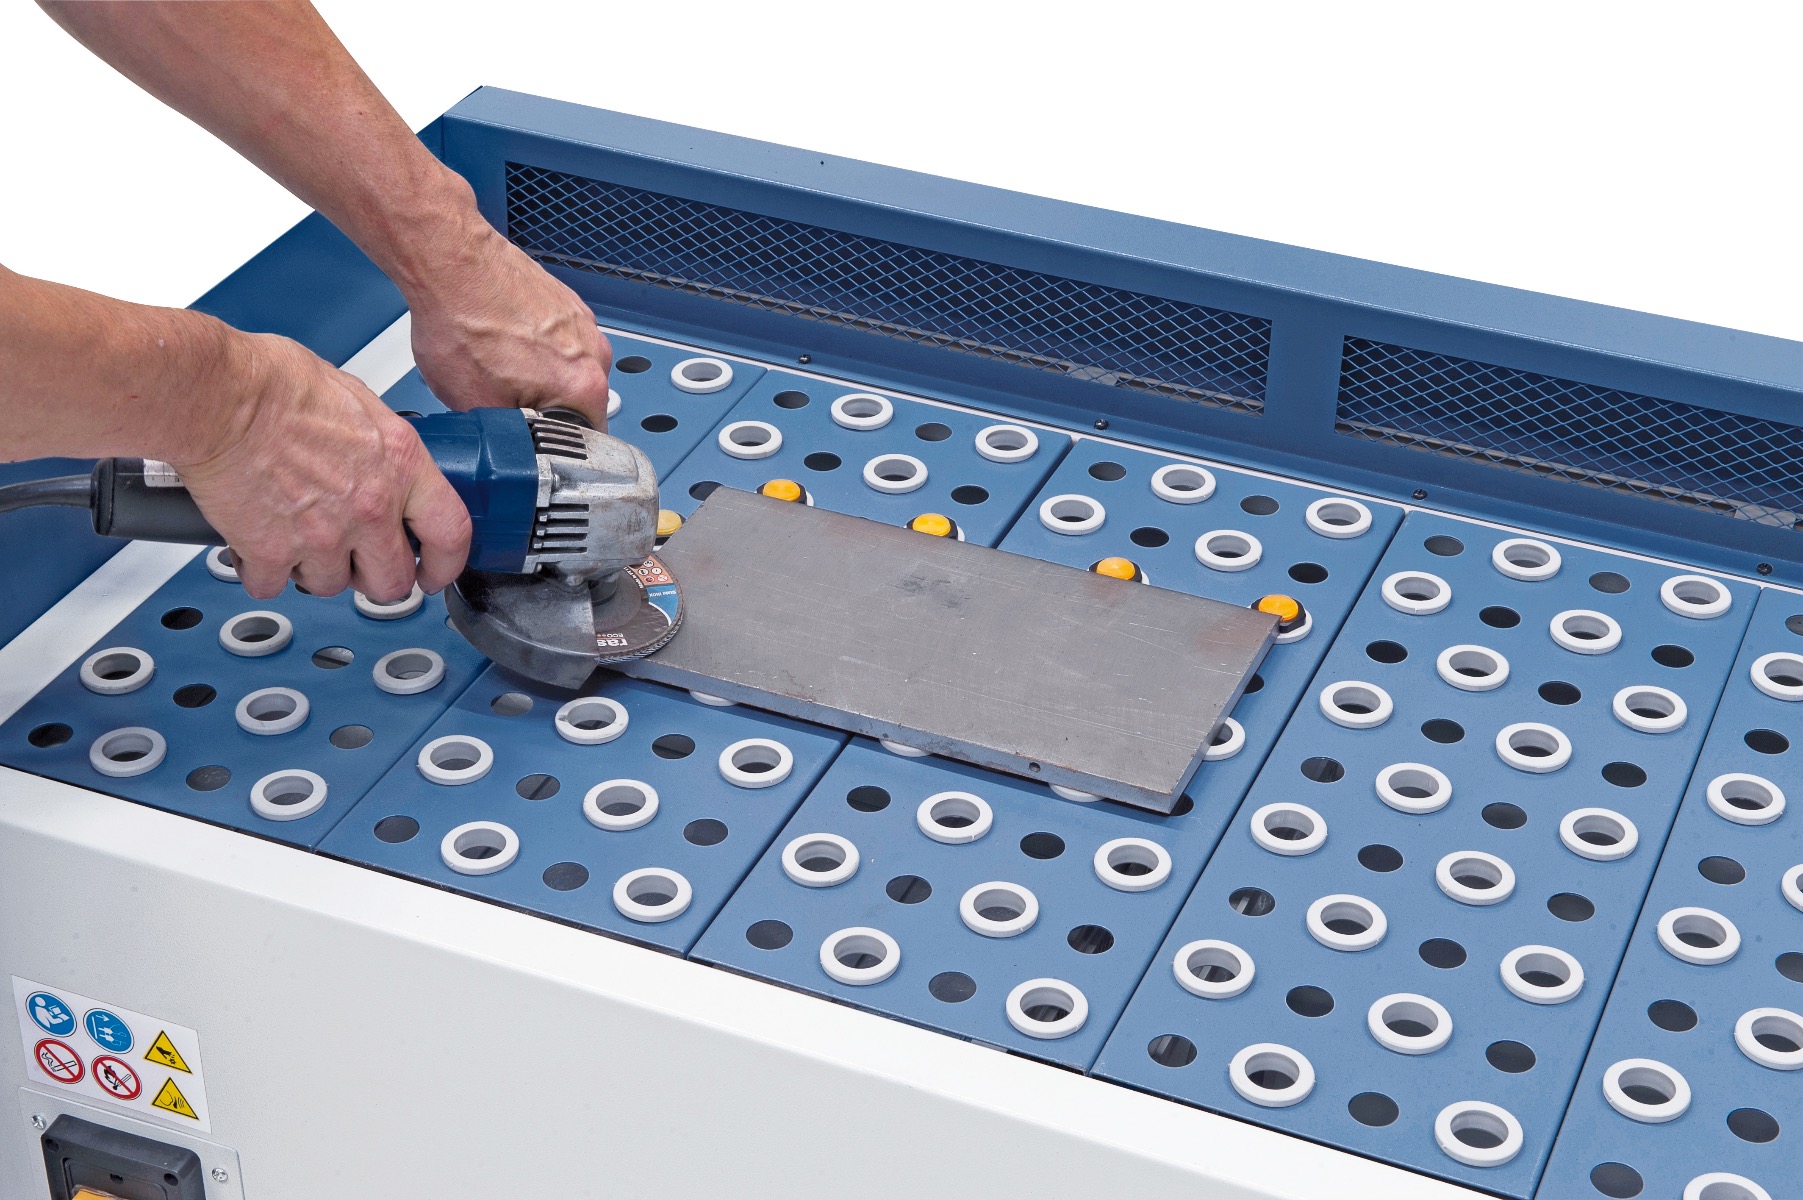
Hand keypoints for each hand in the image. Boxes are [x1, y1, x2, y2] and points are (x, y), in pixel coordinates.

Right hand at [172, 332, 471, 601]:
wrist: (219, 395)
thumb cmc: (276, 384)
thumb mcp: (358, 400)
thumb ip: (379, 446)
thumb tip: (380, 461)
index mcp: (401, 466)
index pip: (450, 533)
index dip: (446, 564)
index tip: (433, 573)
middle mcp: (369, 508)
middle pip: (392, 581)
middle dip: (375, 578)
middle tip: (359, 564)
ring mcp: (322, 535)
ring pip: (331, 586)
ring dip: (315, 570)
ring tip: (297, 539)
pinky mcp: (272, 551)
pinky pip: (273, 585)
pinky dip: (262, 572)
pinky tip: (256, 546)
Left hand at [406, 224, 613, 428]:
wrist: (449, 260)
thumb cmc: (461, 319)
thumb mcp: (474, 406)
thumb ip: (509, 436)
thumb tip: (513, 449)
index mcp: (585, 386)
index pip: (587, 440)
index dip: (552, 445)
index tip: (530, 441)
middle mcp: (595, 352)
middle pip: (575, 403)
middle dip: (542, 408)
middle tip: (502, 398)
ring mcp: (582, 322)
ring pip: (563, 369)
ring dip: (536, 374)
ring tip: (496, 362)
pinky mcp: (565, 301)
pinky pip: (553, 339)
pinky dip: (530, 344)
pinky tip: (498, 338)